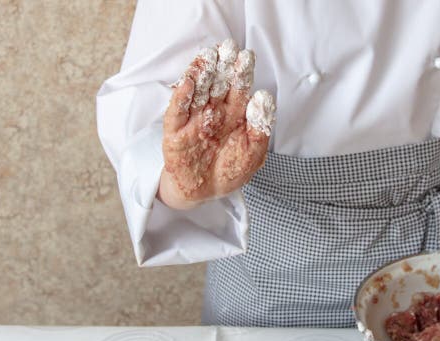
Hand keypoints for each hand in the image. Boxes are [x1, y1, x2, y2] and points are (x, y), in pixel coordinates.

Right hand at [158, 40, 275, 208]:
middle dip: (222, 65)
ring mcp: (193, 120)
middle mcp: (213, 112)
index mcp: (234, 115)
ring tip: (208, 57)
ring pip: (196, 91)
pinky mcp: (175, 132)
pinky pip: (177, 112)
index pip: (238, 88)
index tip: (246, 57)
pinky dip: (181, 97)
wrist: (202, 194)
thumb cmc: (228, 173)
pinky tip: (187, 83)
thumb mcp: (254, 155)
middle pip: (217, 83)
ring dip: (201, 72)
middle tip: (227, 48)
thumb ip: (261, 128)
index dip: (241, 72)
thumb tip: (263, 98)